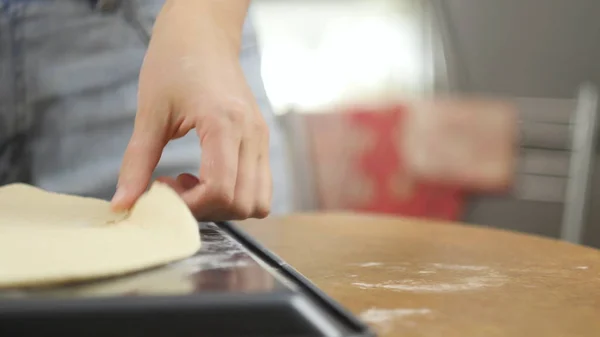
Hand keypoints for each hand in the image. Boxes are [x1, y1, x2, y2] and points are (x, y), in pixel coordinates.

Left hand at [111, 1, 271, 219]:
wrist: (203, 34)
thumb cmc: (175, 63)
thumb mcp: (150, 113)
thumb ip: (137, 162)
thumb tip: (122, 203)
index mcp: (225, 123)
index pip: (220, 190)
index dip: (189, 206)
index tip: (162, 192)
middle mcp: (252, 134)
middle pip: (242, 203)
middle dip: (206, 210)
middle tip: (175, 190)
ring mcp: (261, 138)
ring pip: (259, 201)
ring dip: (224, 205)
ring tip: (192, 184)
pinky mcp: (261, 139)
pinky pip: (260, 186)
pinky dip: (235, 193)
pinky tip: (206, 174)